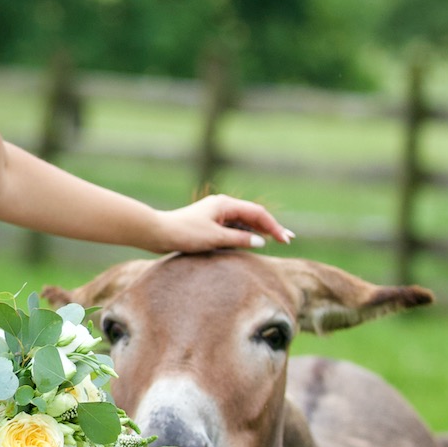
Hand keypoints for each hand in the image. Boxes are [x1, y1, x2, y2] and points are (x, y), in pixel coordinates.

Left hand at [157, 194, 293, 253]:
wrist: (158, 233)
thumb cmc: (185, 233)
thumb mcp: (215, 238)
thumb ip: (239, 239)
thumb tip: (261, 242)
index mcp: (225, 204)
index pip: (257, 213)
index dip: (274, 226)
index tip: (286, 239)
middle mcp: (223, 206)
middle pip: (253, 215)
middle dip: (271, 227)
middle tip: (289, 238)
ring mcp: (216, 214)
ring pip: (244, 221)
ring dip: (260, 230)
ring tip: (277, 239)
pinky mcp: (210, 223)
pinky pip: (234, 227)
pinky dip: (246, 234)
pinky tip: (254, 242)